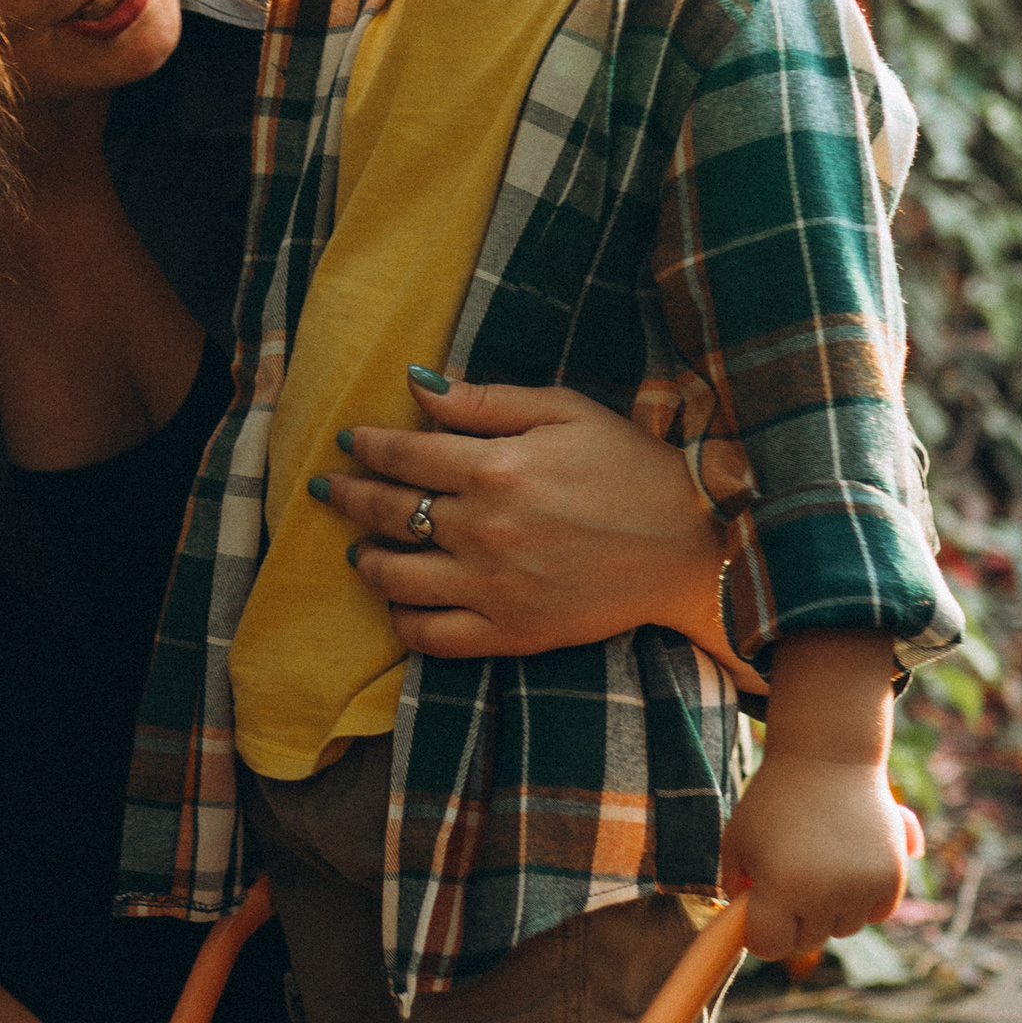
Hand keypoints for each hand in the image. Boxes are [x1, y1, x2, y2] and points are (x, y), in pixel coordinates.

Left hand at [303, 375, 741, 668]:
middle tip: (328, 489)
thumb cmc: (632, 467)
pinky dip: (404, 621)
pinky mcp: (511, 633)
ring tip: (359, 551)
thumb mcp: (565, 411)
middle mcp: (485, 531)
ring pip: (397, 579)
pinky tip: (399, 603)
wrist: (692, 545)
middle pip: (390, 512)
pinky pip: (432, 637)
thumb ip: (486, 401)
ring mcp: (493, 589)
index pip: (403, 454)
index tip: (350, 441)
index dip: (367, 445)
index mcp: (497, 469)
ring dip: (367, 561)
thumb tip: (418, 385)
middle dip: (349, 496)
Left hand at [722, 750, 916, 967]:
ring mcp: (862, 888)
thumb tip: (748, 929)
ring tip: (820, 864)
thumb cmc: (774, 800)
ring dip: (831, 909)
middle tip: (791, 877)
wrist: (828, 759)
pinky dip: (865, 900)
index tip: (760, 913)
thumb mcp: (737, 840)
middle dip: (795, 918)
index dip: (761, 933)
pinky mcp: (892, 878)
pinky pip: (877, 913)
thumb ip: (735, 888)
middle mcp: (824, 894)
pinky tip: (849, 865)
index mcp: (780, 886)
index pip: (769, 947)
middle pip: (808, 940)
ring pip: (844, 928)